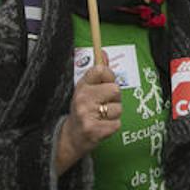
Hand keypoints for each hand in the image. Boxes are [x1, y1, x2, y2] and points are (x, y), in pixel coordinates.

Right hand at [56, 51, 120, 170]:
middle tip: (104, 104)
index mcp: (82, 85)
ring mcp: (87, 115)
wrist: (71, 138)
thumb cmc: (83, 110)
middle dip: (114, 98)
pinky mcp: (95, 130)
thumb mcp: (86, 89)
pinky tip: (102, 126)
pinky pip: (117, 124)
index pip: (101, 69)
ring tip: (101, 117)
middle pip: (115, 89)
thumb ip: (98, 72)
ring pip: (118, 108)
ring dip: (113, 114)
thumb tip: (103, 52)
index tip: (105, 83)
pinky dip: (112, 127)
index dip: (109, 76)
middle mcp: (82, 98)